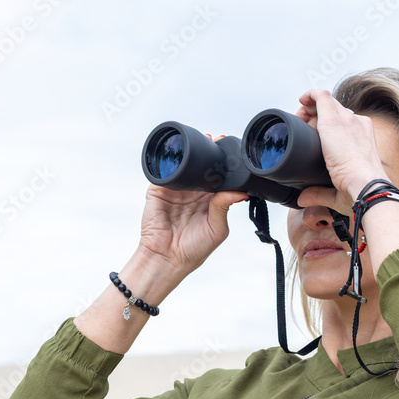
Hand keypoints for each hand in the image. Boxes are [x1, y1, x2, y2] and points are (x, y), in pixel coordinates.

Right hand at [137, 134, 248, 276]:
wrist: (166, 259)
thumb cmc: (193, 250)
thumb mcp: (217, 228)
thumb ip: (224, 206)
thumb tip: (241, 191)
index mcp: (209, 201)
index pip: (218, 177)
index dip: (224, 165)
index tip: (229, 151)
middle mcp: (193, 193)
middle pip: (202, 167)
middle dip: (209, 153)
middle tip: (216, 140)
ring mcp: (175, 190)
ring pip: (184, 166)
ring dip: (190, 154)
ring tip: (200, 142)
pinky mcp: (158, 191)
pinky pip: (164, 172)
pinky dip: (170, 164)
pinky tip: (179, 158)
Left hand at [294, 89, 387, 213]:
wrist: (368, 186)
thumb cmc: (361, 191)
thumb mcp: (337, 192)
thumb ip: (318, 193)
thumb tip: (302, 199)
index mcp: (363, 138)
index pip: (344, 123)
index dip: (326, 125)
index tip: (313, 134)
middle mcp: (358, 125)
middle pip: (334, 111)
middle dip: (316, 115)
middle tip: (302, 126)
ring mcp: (348, 120)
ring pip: (327, 103)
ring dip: (311, 108)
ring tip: (299, 117)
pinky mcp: (334, 120)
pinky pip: (321, 97)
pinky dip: (310, 95)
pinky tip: (302, 101)